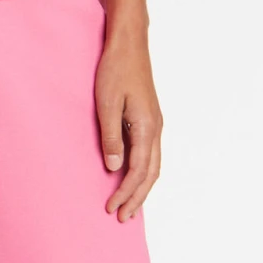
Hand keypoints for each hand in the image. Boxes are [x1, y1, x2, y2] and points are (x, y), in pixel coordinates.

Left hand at [95, 24, 161, 220]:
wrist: (129, 44)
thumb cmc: (115, 70)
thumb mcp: (106, 104)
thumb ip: (110, 137)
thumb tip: (113, 167)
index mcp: (146, 127)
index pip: (138, 171)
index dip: (126, 192)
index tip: (112, 208)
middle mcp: (155, 129)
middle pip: (151, 174)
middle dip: (137, 198)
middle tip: (123, 218)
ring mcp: (155, 124)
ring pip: (154, 166)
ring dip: (142, 188)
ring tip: (130, 206)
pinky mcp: (150, 119)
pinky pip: (150, 154)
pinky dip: (144, 172)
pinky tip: (133, 178)